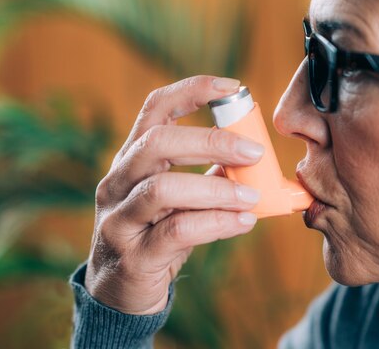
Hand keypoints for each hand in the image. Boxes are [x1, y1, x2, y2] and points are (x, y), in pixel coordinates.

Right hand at [84, 76, 264, 314]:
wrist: (122, 292)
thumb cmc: (157, 236)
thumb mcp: (181, 199)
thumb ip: (211, 176)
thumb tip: (259, 161)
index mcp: (133, 158)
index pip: (155, 109)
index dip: (191, 90)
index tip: (232, 87)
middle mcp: (119, 181)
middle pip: (158, 142)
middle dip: (211, 141)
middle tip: (255, 153)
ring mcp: (120, 218)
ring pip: (162, 189)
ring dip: (216, 188)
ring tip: (252, 196)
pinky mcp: (132, 255)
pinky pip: (176, 231)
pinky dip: (216, 223)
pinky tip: (243, 221)